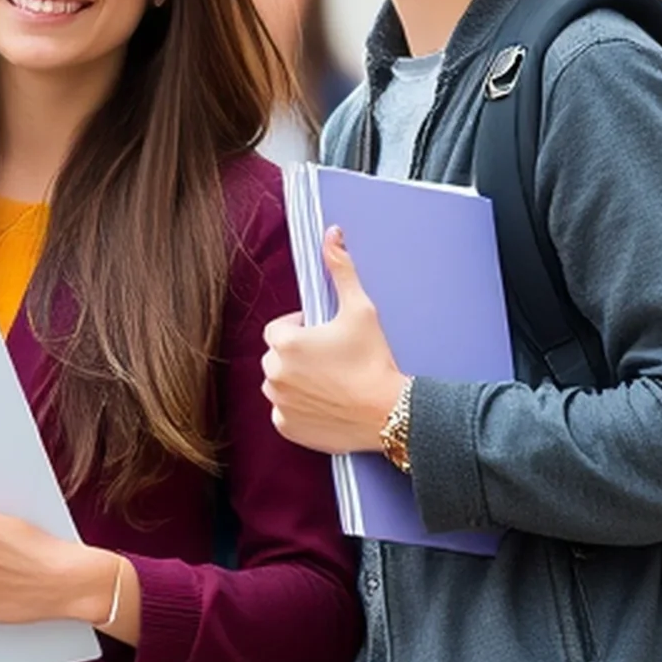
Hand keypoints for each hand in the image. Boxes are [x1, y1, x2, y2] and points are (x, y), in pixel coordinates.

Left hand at [261, 228, 406, 455]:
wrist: (388, 413)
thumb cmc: (373, 360)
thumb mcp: (360, 309)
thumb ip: (341, 269)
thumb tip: (331, 234)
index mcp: (284, 342)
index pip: (279, 329)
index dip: (302, 329)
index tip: (325, 336)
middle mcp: (272, 373)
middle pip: (277, 356)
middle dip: (298, 355)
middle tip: (332, 360)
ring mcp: (277, 402)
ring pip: (280, 383)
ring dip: (297, 380)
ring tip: (330, 382)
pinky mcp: (286, 427)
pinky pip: (284, 411)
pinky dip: (299, 408)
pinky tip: (326, 404)